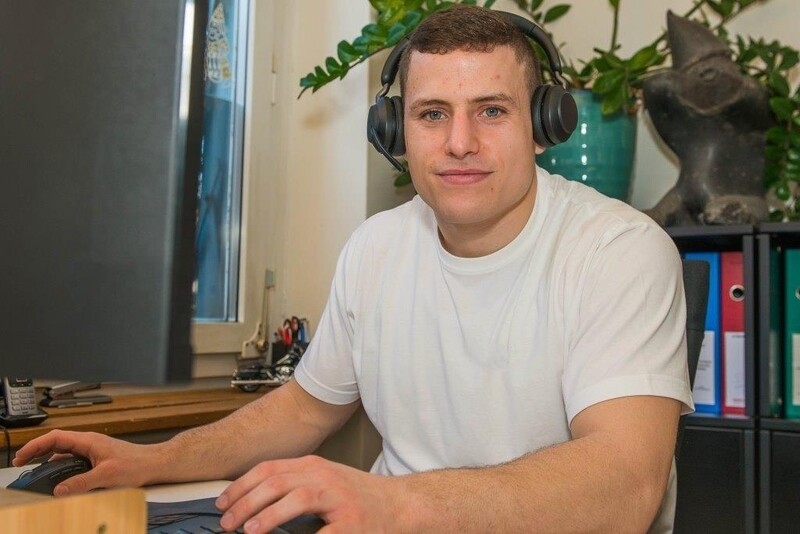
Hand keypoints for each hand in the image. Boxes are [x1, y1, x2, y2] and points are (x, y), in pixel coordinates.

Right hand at [12, 430, 156, 495]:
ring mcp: (93, 450)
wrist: (155, 463)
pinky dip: (61, 466)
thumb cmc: (137, 464)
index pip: (56, 437)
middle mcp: (89, 443)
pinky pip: (73, 460)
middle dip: (37, 451)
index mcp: (89, 440)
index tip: (21, 456)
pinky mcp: (97, 459)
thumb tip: (60, 490)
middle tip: (21, 463)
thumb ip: (82, 483)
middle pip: (57, 443)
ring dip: (48, 459)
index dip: (36, 445)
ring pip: (65, 452)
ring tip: (34, 469)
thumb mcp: (107, 476)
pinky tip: (57, 476)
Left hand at [215, 455, 402, 532]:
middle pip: (276, 482)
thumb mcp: (322, 482)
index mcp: (313, 467)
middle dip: (245, 502)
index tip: (223, 503)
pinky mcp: (350, 522)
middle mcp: (324, 476)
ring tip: (249, 529)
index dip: (241, 486)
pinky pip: (321, 532)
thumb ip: (292, 487)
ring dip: (267, 516)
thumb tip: (252, 503)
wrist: (399, 504)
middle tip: (227, 522)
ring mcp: (338, 497)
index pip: (268, 469)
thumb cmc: (358, 498)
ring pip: (295, 498)